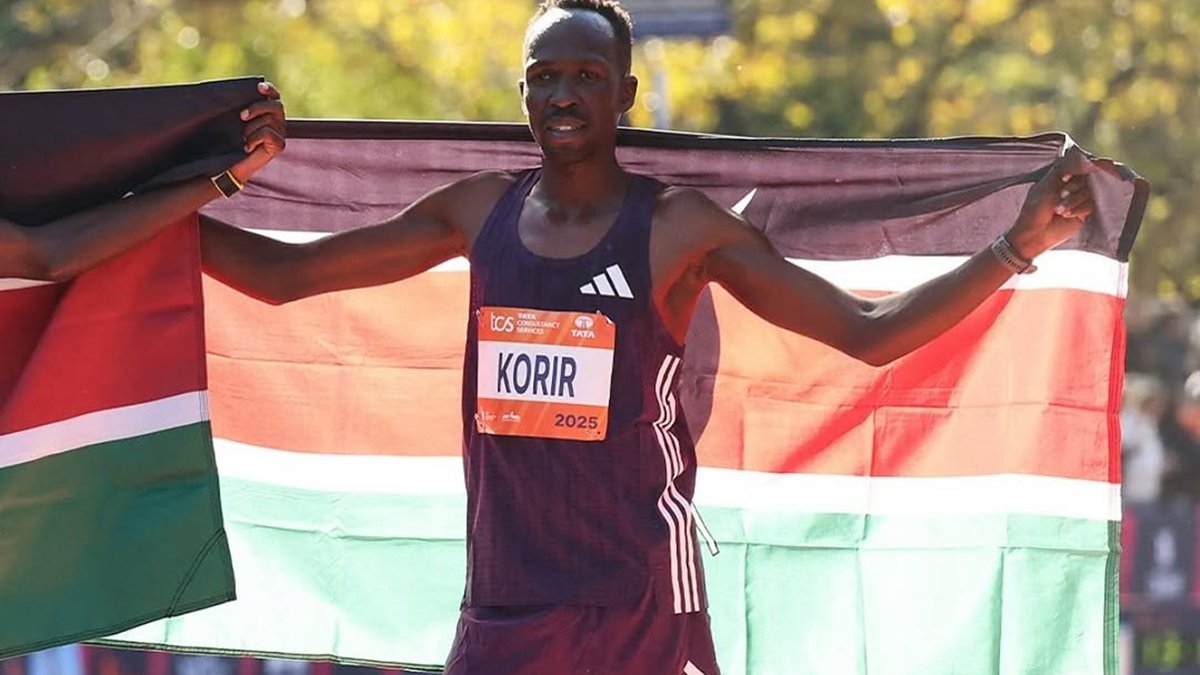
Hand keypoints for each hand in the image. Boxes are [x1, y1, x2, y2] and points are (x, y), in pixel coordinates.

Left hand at [229, 81, 286, 184]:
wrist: (230, 166)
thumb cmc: (229, 143)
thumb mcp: (233, 120)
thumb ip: (240, 106)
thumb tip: (233, 92)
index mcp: (268, 113)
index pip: (274, 96)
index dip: (269, 90)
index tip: (259, 87)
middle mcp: (278, 122)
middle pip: (276, 106)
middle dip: (258, 108)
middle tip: (242, 116)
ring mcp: (280, 134)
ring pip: (270, 120)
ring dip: (251, 128)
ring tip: (242, 138)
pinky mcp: (279, 146)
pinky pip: (268, 133)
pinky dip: (254, 138)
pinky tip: (247, 146)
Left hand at [1006, 145, 1096, 259]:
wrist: (1034, 234)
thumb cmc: (1034, 208)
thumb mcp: (1046, 184)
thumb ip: (1064, 168)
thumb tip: (1084, 158)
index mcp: (1061, 174)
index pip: (1080, 163)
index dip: (1084, 165)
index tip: (1083, 169)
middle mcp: (1072, 184)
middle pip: (1088, 176)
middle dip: (1075, 186)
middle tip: (1062, 194)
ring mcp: (1079, 197)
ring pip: (1090, 191)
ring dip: (1075, 200)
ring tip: (1059, 210)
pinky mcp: (1085, 211)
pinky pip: (1092, 204)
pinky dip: (1080, 208)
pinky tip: (1067, 214)